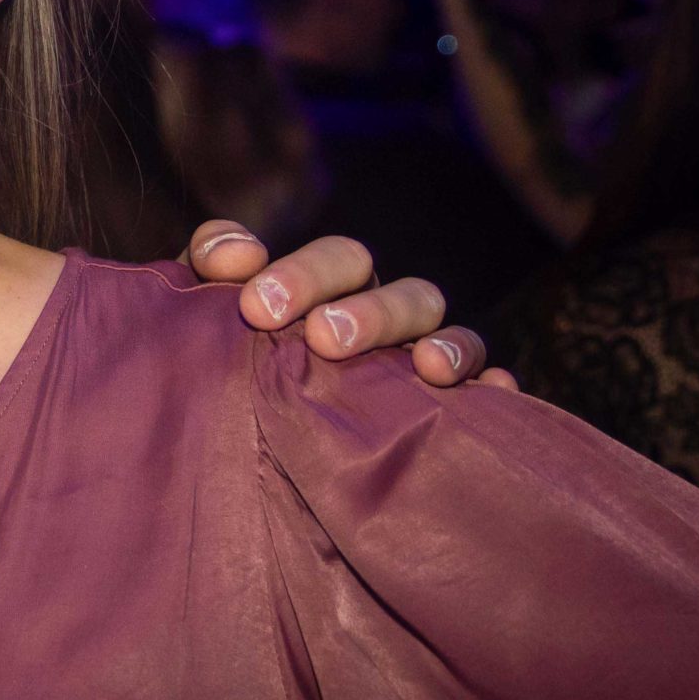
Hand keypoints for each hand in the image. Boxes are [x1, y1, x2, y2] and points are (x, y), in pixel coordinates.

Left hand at [183, 219, 519, 390]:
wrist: (224, 443)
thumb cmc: (219, 360)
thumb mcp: (204, 311)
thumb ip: (211, 267)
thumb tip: (236, 256)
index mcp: (332, 289)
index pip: (338, 262)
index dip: (304, 275)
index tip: (258, 306)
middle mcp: (381, 319)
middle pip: (399, 294)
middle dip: (367, 312)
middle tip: (323, 337)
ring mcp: (416, 361)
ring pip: (447, 334)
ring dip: (444, 343)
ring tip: (426, 367)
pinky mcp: (445, 412)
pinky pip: (485, 395)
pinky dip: (494, 388)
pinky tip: (492, 393)